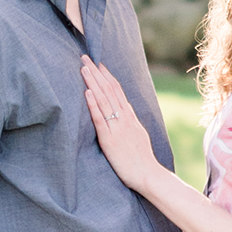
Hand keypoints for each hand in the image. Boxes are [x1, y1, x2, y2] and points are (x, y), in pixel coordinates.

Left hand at [81, 57, 157, 190]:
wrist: (149, 175)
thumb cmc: (142, 159)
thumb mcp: (139, 135)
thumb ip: (131, 121)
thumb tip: (125, 108)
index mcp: (130, 117)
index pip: (118, 91)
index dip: (107, 76)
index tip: (98, 63)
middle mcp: (125, 119)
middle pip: (109, 90)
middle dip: (96, 72)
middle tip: (85, 57)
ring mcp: (118, 128)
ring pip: (104, 100)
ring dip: (93, 82)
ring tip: (83, 68)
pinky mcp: (110, 140)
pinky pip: (101, 119)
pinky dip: (93, 105)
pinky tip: (87, 92)